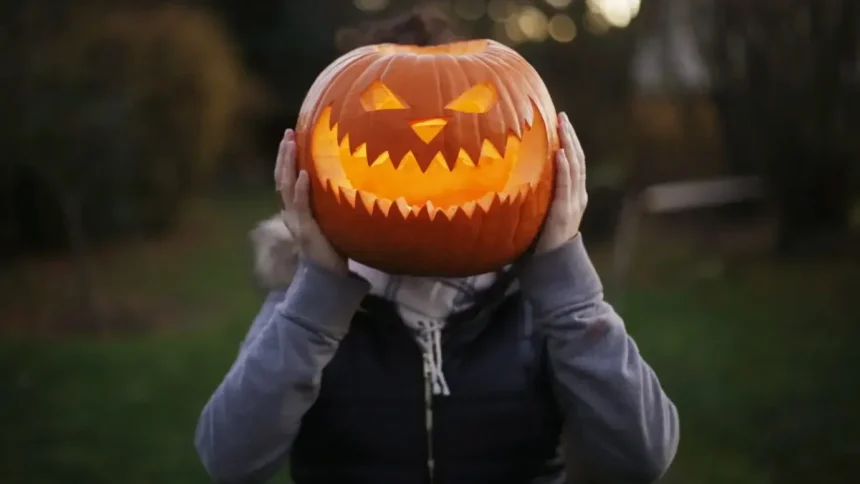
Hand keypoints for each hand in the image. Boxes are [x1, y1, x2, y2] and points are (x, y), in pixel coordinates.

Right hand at [275, 129, 347, 275]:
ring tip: (291, 145)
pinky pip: (301, 206)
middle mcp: (291, 212)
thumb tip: (345, 176)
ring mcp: (296, 221)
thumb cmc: (333, 244)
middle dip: (284, 154)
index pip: (285, 178)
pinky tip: (305, 174)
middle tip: (288, 133)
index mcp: (294, 209)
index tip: (290, 136)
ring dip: (288, 164)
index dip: (285, 158)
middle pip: (281, 178)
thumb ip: (329, 200)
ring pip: (286, 187)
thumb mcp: (329, 216)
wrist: (330, 274)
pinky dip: (301, 189)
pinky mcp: (307, 231)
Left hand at [534, 112, 587, 253]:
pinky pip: (567, 185)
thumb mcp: (539, 212)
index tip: (561, 123)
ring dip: (569, 144)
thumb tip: (512, 178)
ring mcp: (573, 203)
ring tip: (563, 125)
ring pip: (575, 167)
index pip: (574, 162)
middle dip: (570, 137)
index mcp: (572, 194)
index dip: (570, 142)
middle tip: (562, 116)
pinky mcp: (564, 211)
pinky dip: (565, 168)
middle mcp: (577, 195)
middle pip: (577, 159)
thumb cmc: (539, 240)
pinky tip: (561, 152)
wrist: (551, 264)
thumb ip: (534, 196)